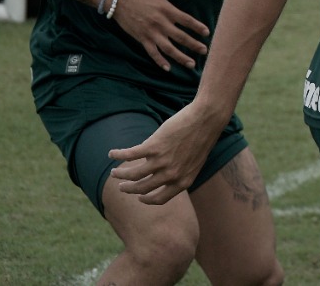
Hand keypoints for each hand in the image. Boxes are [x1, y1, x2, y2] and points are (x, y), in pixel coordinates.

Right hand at [108, 102, 223, 204]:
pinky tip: (112, 153)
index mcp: (183, 181)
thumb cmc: (203, 137)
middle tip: (121, 186)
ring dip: (120, 175)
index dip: (147, 200)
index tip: (140, 198)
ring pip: (132, 174)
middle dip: (129, 189)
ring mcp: (161, 162)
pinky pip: (129, 155)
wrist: (207, 119)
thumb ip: (182, 171)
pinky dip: (118, 154)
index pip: (160, 199)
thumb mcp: (195, 161)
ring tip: (113, 173)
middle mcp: (171, 175)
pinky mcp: (153, 147)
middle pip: (142, 188)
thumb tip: (166, 174)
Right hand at [112, 0, 209, 71]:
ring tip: (191, 64)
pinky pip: (152, 52)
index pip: (186, 20)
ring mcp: (151, 33)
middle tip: (205, 51)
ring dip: (180, 57)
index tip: (207, 33)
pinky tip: (168, 68)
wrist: (118, 1)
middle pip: (180, 37)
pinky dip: (160, 61)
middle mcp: (160, 23)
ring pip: (168, 48)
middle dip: (193, 45)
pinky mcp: (142, 39)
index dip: (197, 27)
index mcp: (166, 10)